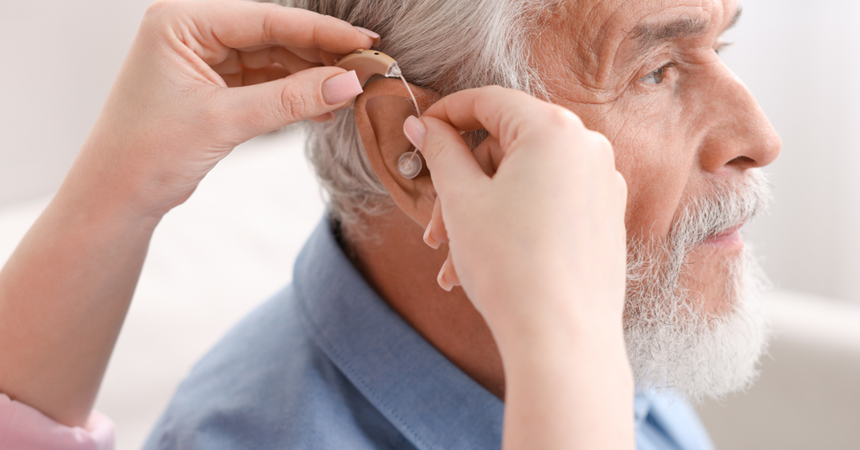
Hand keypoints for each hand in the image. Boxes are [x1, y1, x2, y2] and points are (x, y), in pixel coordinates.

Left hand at [0, 0, 375, 426]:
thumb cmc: (149, 153)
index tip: (363, 41)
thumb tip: (349, 83)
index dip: (319, 31)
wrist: (117, 197)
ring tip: (350, 91)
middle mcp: (192, 33)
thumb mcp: (226, 120)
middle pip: (272, 36)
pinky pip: (264, 83)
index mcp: (182, 22)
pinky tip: (324, 107)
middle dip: (319, 55)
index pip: (264, 18)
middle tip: (366, 67)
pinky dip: (293, 95)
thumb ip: (290, 98)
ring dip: (310, 77)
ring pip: (272, 60)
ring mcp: (203, 59)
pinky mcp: (213, 87)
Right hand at [409, 86, 627, 339]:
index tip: (418, 133)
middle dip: (462, 184)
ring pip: (524, 180)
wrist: (562, 338)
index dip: (445, 115)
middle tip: (433, 225)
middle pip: (506, 146)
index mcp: (553, 130)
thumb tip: (423, 125)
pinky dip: (514, 222)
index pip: (488, 101)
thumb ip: (441, 150)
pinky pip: (549, 203)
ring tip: (451, 260)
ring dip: (482, 212)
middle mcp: (587, 148)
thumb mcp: (462, 200)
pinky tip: (485, 262)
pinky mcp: (605, 217)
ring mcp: (602, 184)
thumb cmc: (511, 266)